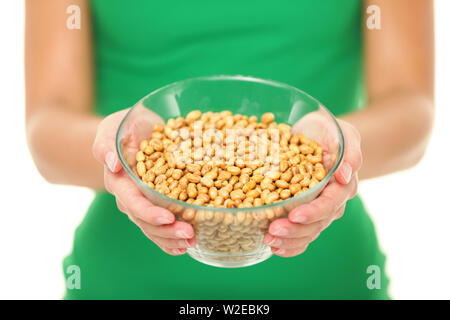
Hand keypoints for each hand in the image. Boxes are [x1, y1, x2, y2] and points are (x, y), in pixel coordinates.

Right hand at [92, 109, 195, 254]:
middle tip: (189, 234)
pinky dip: (170, 239)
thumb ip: (107, 143)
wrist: (134, 130)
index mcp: (119, 181)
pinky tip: (185, 246)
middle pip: (145, 220)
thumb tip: (111, 164)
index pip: (132, 201)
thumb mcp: (113, 126)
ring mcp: (141, 203)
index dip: (149, 212)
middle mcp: (128, 196)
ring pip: (153, 228)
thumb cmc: (124, 126)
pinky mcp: (154, 204)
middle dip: (166, 231)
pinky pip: (160, 226)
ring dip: (171, 238)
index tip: (169, 217)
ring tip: (191, 242)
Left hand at [264, 118, 361, 256]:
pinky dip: (289, 244)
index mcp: (342, 185)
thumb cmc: (331, 132)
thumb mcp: (344, 133)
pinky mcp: (306, 213)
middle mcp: (333, 201)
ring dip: (288, 240)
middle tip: (272, 231)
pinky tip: (275, 248)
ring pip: (308, 233)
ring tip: (269, 240)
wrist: (321, 136)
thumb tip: (344, 175)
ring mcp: (319, 210)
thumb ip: (349, 152)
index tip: (294, 215)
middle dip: (294, 230)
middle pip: (317, 223)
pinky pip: (302, 235)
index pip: (330, 203)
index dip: (313, 211)